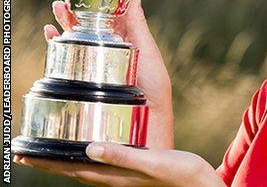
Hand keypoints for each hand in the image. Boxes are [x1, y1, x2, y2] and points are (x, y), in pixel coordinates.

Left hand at [13, 142, 225, 186]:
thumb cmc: (182, 175)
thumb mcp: (154, 162)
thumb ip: (123, 155)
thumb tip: (90, 148)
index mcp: (117, 177)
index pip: (73, 168)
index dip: (48, 162)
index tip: (24, 154)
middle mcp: (116, 179)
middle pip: (74, 170)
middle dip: (50, 161)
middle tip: (27, 152)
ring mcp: (124, 178)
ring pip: (86, 169)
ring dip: (65, 161)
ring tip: (50, 152)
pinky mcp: (134, 173)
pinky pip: (101, 166)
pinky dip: (87, 158)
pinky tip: (91, 151)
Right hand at [45, 0, 173, 148]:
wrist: (147, 125)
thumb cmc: (154, 89)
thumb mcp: (147, 52)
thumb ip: (137, 24)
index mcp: (127, 42)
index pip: (107, 17)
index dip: (94, 3)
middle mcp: (110, 53)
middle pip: (87, 27)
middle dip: (72, 13)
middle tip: (61, 1)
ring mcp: (96, 67)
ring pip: (75, 42)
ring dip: (63, 27)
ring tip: (55, 14)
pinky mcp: (85, 83)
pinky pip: (66, 63)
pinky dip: (56, 49)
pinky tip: (51, 38)